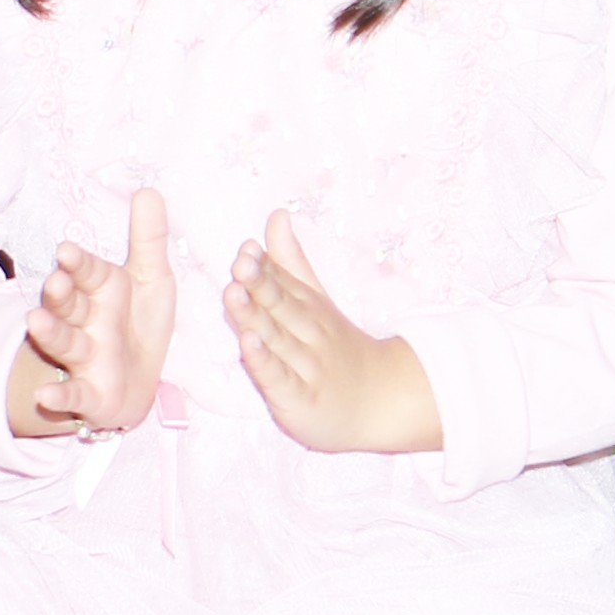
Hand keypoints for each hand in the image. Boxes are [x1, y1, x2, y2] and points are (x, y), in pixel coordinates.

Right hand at [10, 186, 177, 438]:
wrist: (135, 384)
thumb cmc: (138, 323)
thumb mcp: (151, 278)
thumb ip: (148, 238)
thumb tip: (146, 189)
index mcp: (103, 290)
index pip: (89, 272)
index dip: (79, 263)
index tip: (67, 250)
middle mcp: (87, 320)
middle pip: (69, 304)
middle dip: (60, 293)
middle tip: (54, 281)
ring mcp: (85, 357)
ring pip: (64, 342)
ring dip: (49, 332)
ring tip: (34, 320)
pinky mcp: (88, 393)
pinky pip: (71, 395)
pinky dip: (57, 397)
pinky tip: (43, 396)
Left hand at [229, 208, 440, 452]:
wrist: (379, 399)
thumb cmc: (336, 348)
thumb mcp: (317, 300)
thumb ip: (291, 262)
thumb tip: (276, 215)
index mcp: (309, 308)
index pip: (284, 282)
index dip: (264, 266)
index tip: (246, 248)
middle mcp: (308, 333)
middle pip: (281, 306)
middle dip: (260, 284)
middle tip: (241, 263)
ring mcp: (306, 366)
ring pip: (277, 339)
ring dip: (256, 317)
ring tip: (235, 295)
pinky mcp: (300, 398)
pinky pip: (281, 378)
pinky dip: (265, 363)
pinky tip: (249, 345)